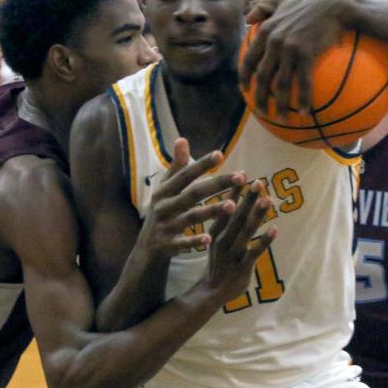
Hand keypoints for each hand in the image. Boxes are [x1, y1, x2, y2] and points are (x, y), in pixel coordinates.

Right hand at [136, 137, 246, 260]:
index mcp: (163, 191)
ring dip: (211, 210)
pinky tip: (210, 239)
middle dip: (217, 184)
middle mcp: (163, 206)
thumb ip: (176, 167)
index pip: (185, 175)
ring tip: (232, 205)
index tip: (220, 154)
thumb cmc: (163, 212)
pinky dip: (196, 240)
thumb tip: (182, 139)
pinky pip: (184, 242)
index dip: (201, 164)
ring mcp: (165, 226)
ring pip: (191, 217)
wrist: (147, 248)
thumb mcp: (165, 190)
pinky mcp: (168, 245)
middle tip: (240, 177)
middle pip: (193, 193)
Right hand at [203, 179, 275, 301]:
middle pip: (236, 216)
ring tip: (267, 200)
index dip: (234, 192)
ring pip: (245, 232)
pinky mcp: (242, 267)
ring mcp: (232, 254)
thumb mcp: (214, 239)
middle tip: (258, 182)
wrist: (210, 291)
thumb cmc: (216, 262)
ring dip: (256, 215)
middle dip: (248, 199)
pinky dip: (264, 241)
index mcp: (216, 231)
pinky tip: (274, 229)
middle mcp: (222, 240)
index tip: (243, 174)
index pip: (225, 208)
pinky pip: (254, 252)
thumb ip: (223, 220)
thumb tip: (231, 199)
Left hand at [239, 0, 349, 115]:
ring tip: (282, 120)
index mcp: (266, 31)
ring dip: (281, 106)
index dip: (244, 77)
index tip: (245, 91)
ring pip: (281, 85)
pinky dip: (303, 100)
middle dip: (260, 98)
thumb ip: (263, 8)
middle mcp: (274, 42)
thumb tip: (247, 18)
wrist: (335, 4)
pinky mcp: (306, 55)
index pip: (249, 59)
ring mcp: (289, 49)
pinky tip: (305, 113)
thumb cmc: (310, 1)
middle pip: (262, 77)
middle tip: (261, 112)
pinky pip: (303, 83)